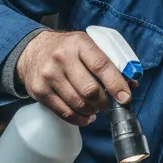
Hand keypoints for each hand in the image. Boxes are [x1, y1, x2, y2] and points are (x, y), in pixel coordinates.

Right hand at [16, 29, 137, 126]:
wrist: (32, 51)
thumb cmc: (66, 50)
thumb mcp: (86, 46)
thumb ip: (108, 63)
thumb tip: (130, 85)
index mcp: (79, 43)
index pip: (102, 66)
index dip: (116, 84)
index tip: (125, 97)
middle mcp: (62, 58)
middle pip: (90, 90)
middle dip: (104, 103)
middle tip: (108, 105)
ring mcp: (49, 75)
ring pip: (78, 104)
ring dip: (92, 112)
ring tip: (95, 109)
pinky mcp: (40, 91)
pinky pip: (65, 113)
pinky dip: (80, 119)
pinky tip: (85, 115)